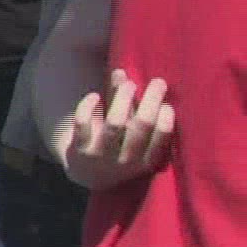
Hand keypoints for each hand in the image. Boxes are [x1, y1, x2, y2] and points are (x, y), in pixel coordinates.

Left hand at [62, 69, 176, 189]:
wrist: (86, 173)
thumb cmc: (116, 145)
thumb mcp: (129, 132)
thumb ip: (129, 105)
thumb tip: (124, 73)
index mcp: (145, 161)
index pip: (161, 139)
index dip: (166, 119)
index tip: (167, 104)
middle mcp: (126, 161)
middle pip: (141, 126)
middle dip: (151, 101)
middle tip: (158, 82)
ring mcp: (102, 157)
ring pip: (115, 123)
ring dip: (122, 99)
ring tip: (128, 83)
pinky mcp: (79, 151)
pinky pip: (83, 124)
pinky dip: (88, 107)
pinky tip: (94, 95)